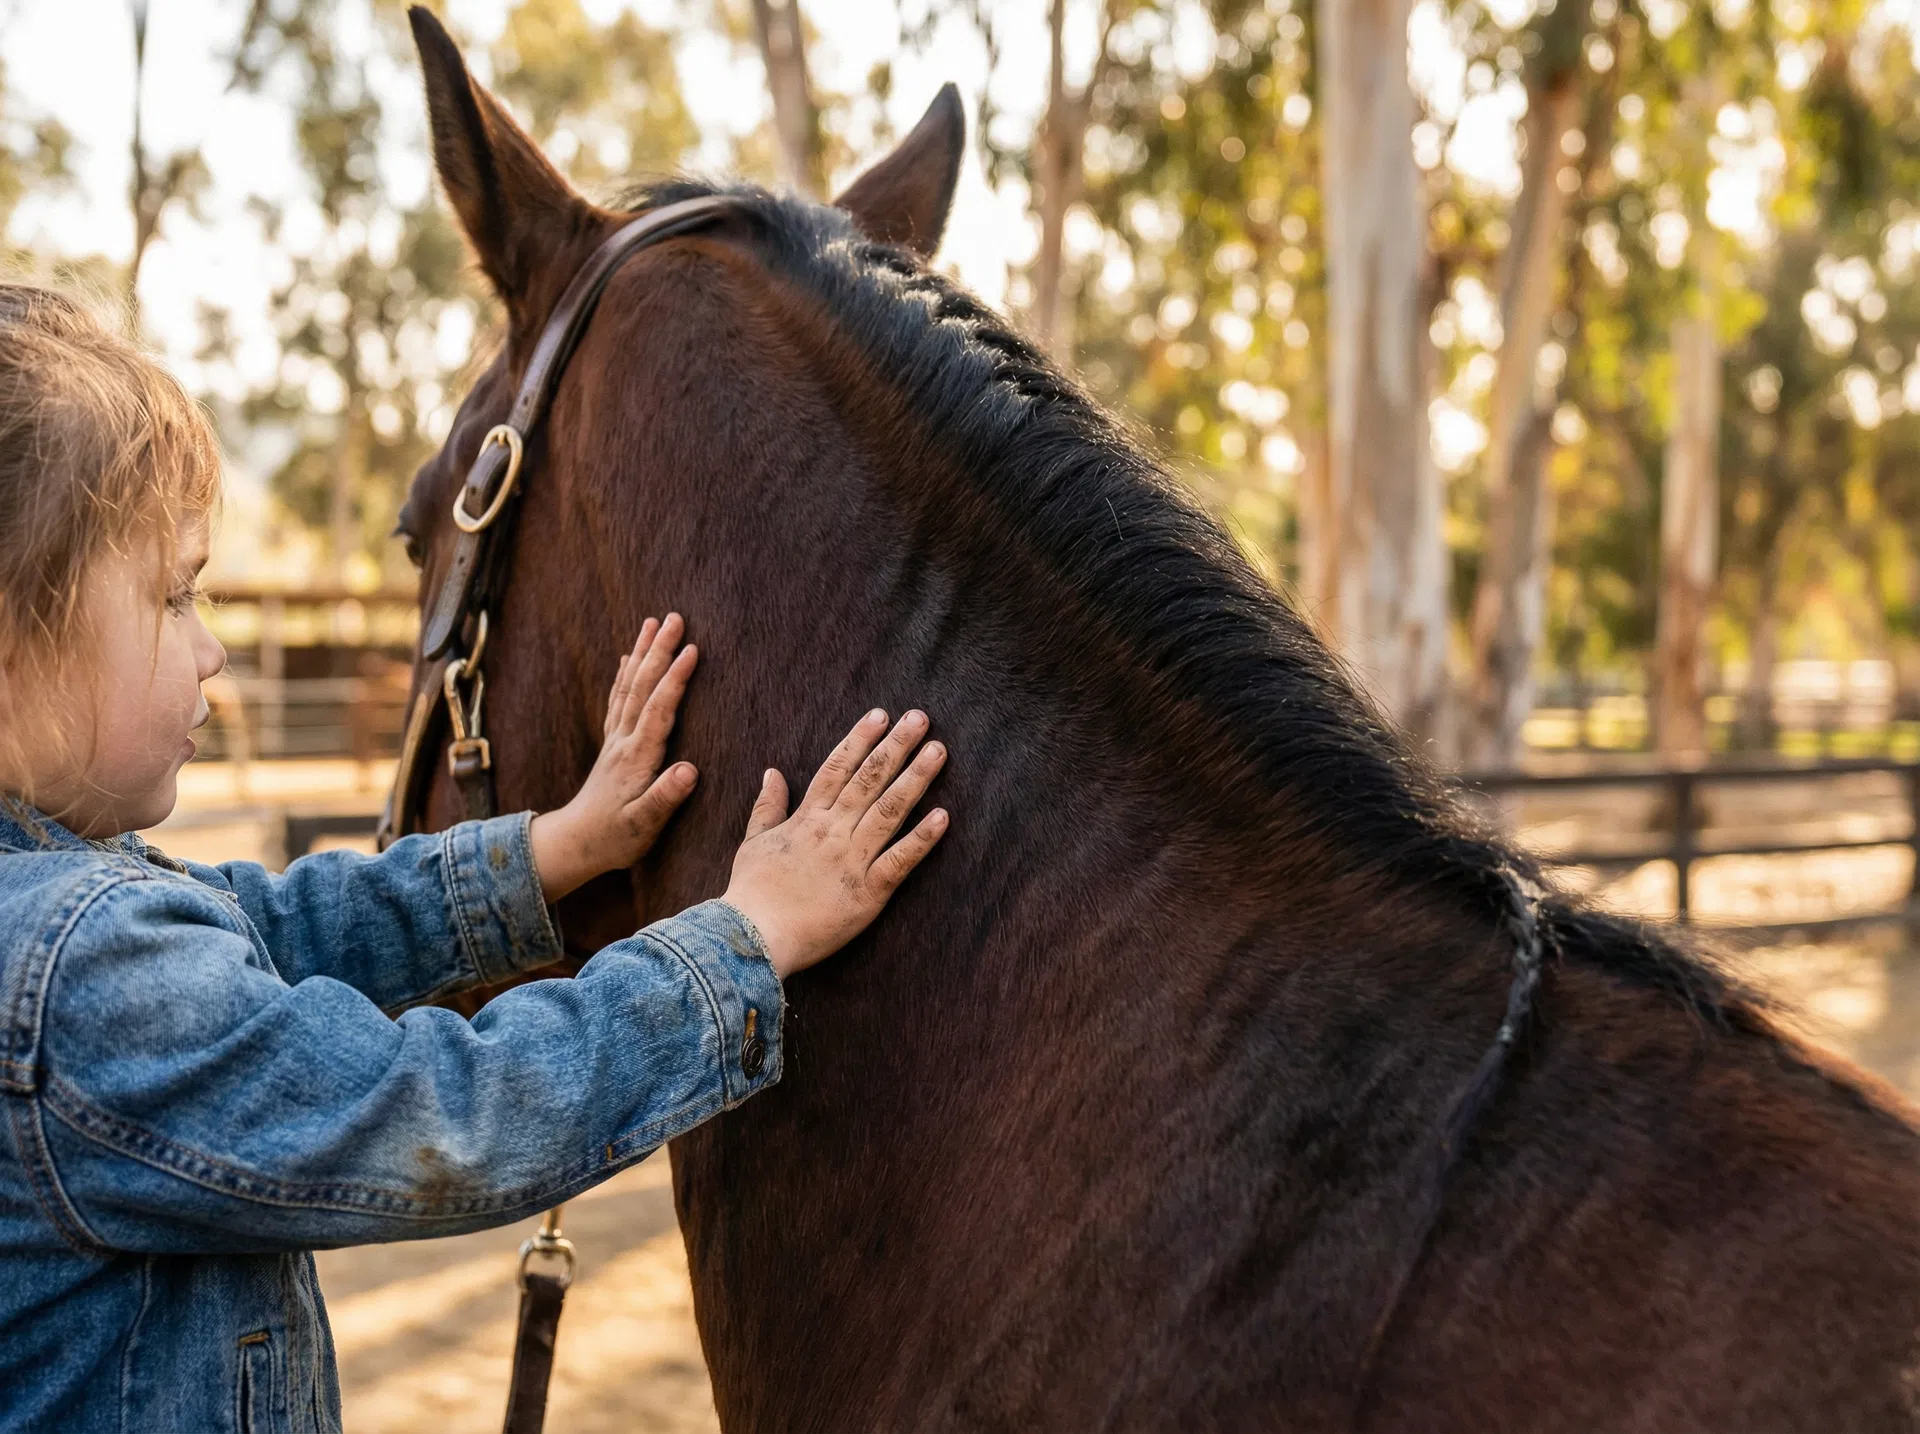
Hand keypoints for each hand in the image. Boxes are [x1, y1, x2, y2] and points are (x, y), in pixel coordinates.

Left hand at [529, 615, 697, 902]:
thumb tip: (689, 770)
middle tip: (675, 618)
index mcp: (637, 758)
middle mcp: (624, 742)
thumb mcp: (643, 826)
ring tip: (653, 623)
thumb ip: (665, 797)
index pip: (659, 710)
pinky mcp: (612, 745)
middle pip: (642, 687)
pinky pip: (618, 700)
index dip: (675, 679)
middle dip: (659, 650)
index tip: (692, 650)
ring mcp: (615, 740)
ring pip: (629, 687)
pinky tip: (629, 657)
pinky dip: (625, 674)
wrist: (574, 844)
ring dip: (642, 653)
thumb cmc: (614, 838)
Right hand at [722, 709, 948, 978]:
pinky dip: (922, 838)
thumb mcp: (753, 842)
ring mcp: (852, 859)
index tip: (880, 715)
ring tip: (938, 751)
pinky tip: (944, 815)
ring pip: (889, 810)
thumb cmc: (751, 893)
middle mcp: (832, 831)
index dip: (860, 739)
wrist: (752, 937)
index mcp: (807, 819)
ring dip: (916, 778)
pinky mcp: (868, 892)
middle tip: (920, 718)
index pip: (837, 768)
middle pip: (869, 779)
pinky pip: (900, 860)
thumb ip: (767, 806)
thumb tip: (771, 772)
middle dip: (896, 746)